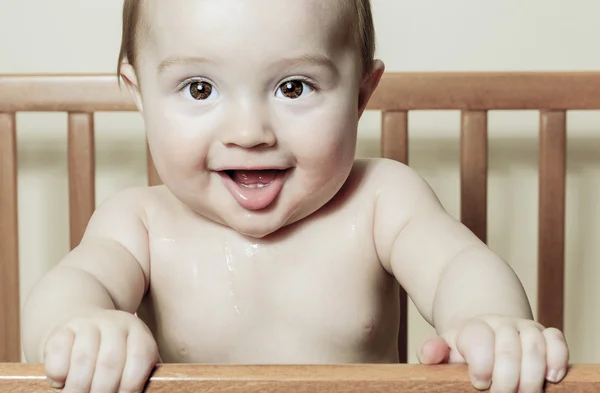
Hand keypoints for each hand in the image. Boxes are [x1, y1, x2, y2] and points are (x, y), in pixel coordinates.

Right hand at [42, 309, 158, 392]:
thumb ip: (138, 377)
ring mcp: (87, 324)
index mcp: (138, 333)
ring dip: (78, 388)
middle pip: (110, 362)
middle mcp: (115, 323)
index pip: (140, 358)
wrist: (86, 327)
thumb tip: (146, 392)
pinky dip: (59, 374)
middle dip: (103, 392)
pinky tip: (61, 383)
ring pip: (83, 360)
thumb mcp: (133, 361)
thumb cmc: (116, 356)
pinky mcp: (62, 329)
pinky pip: (59, 354)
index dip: (131, 386)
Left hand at [417, 315, 568, 391]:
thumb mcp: (444, 349)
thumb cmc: (463, 349)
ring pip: (535, 345)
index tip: (478, 383)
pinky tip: (551, 377)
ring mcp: (524, 328)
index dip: (481, 367)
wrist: (483, 331)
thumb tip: (428, 354)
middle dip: (507, 380)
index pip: (479, 342)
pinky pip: (556, 339)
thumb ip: (433, 351)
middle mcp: (500, 324)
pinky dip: (557, 358)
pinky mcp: (545, 335)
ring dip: (531, 376)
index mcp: (473, 329)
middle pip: (509, 349)